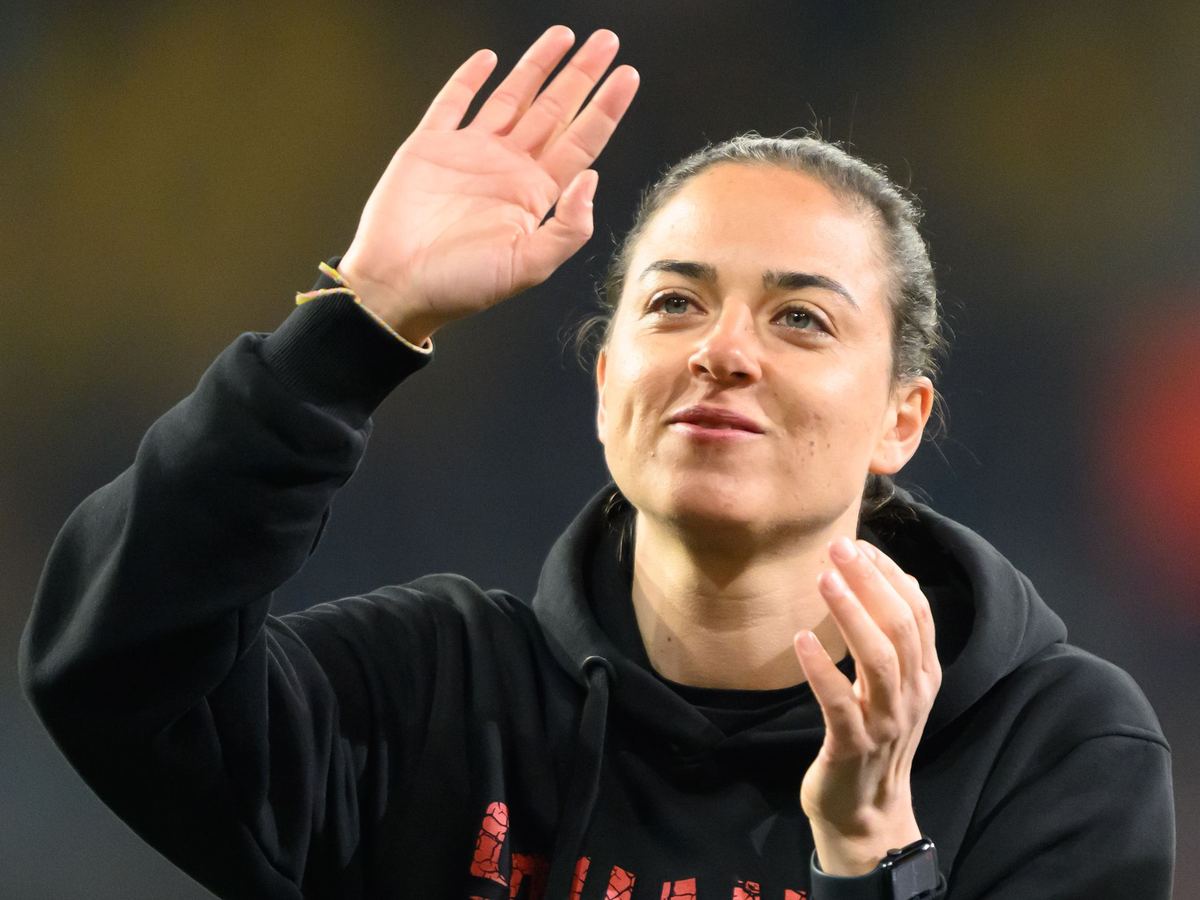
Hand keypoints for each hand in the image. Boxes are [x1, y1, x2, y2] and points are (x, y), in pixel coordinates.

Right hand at [337, 25, 639, 343]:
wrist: (397, 285)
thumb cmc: (460, 285)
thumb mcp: (528, 267)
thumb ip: (567, 228)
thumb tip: (592, 179)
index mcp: (534, 194)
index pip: (582, 141)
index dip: (606, 108)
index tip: (628, 75)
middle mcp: (508, 168)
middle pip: (555, 110)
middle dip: (582, 75)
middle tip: (607, 41)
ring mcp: (470, 153)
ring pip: (512, 97)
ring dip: (537, 66)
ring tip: (564, 36)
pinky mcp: (430, 146)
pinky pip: (453, 102)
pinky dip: (469, 78)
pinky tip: (489, 59)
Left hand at [792, 537, 941, 875]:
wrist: (865, 813)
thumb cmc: (873, 738)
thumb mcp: (894, 686)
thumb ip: (897, 639)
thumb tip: (899, 577)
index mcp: (924, 675)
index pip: (917, 614)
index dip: (891, 576)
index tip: (861, 545)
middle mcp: (912, 695)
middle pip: (899, 628)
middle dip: (871, 582)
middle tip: (839, 548)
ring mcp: (886, 722)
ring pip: (877, 659)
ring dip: (851, 614)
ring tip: (824, 580)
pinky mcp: (853, 745)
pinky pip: (839, 702)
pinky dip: (821, 669)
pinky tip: (802, 639)